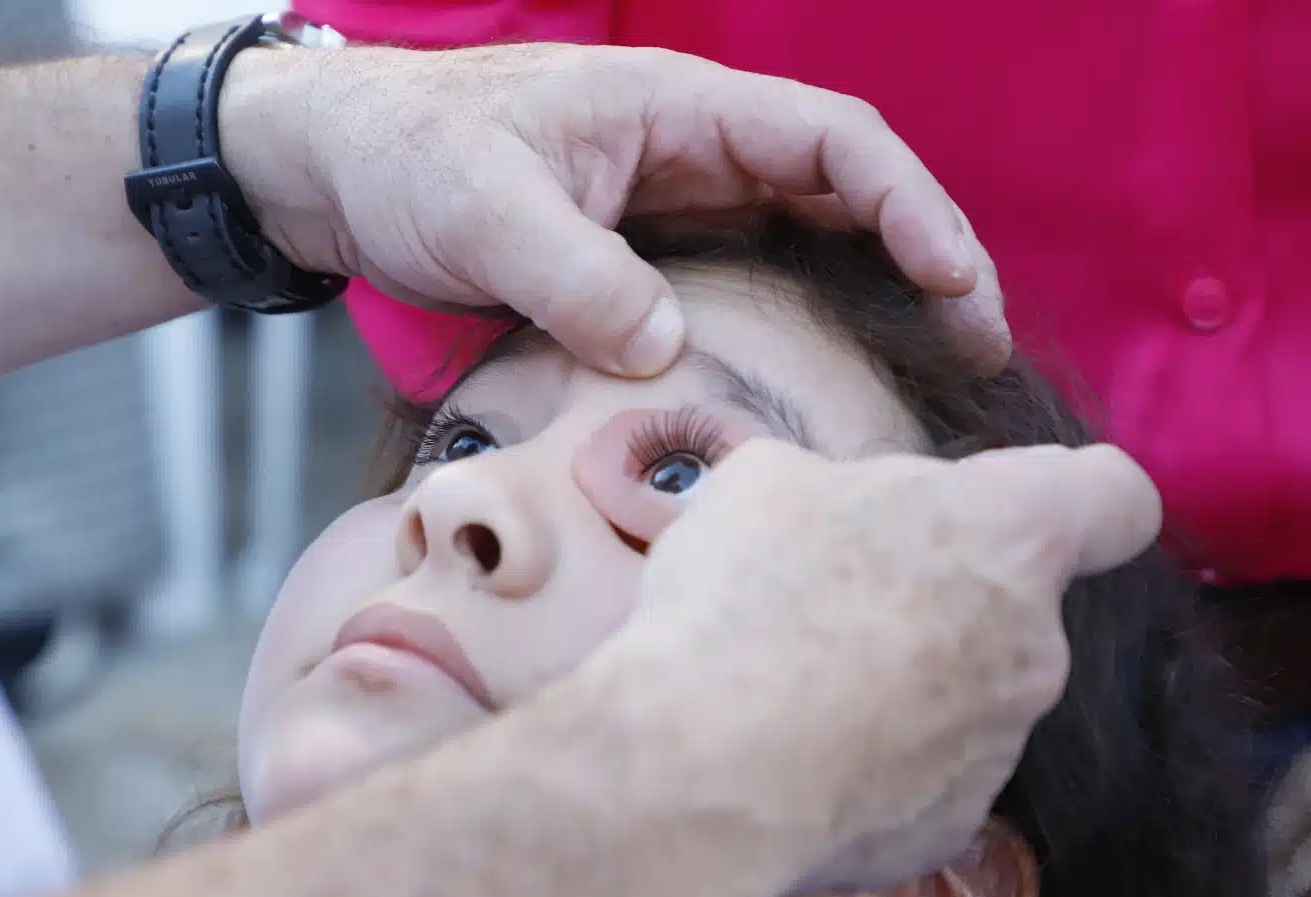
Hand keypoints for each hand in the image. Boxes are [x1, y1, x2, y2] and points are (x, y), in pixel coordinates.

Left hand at [218, 43, 1008, 375]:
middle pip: (845, 188)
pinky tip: (821, 373)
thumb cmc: (401, 156)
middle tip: (978, 340)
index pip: (831, 138)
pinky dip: (803, 314)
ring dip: (877, 289)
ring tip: (931, 364)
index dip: (909, 203)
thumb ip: (575, 276)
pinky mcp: (645, 250)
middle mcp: (694, 148)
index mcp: (677, 108)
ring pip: (808, 236)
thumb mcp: (481, 211)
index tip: (957, 279)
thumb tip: (667, 350)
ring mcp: (674, 199)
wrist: (331, 166)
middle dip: (924, 253)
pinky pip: (749, 276)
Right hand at [605, 439, 1160, 891]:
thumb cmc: (742, 599)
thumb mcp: (766, 481)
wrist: (701, 771)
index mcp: (1007, 534)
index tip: (1012, 508)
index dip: (1078, 496)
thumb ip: (845, 484)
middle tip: (825, 605)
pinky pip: (922, 777)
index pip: (1113, 497)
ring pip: (962, 695)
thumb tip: (849, 513)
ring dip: (898, 682)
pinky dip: (872, 764)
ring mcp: (1001, 746)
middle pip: (1008, 604)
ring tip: (789, 688)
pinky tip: (793, 757)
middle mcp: (1035, 644)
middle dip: (934, 597)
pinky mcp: (953, 827)